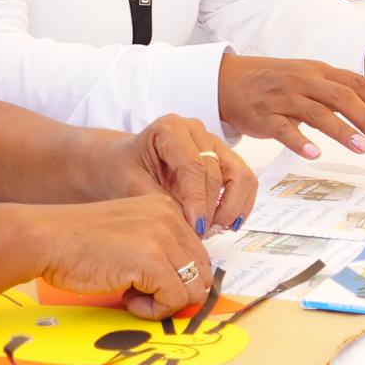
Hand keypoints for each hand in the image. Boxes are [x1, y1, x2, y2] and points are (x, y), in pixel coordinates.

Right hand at [0, 195, 218, 316]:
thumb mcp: (128, 235)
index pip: (198, 254)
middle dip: (175, 292)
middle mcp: (170, 218)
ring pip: (193, 290)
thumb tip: (187, 286)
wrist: (47, 239)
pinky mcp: (153, 262)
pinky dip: (153, 311)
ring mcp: (163, 239)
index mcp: (165, 208)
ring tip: (132, 295)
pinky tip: (127, 299)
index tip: (149, 283)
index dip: (178, 278)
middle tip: (141, 292)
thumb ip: (157, 249)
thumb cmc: (77, 243)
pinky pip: (174, 300)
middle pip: (202, 272)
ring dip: (164, 302)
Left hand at [110, 114, 260, 231]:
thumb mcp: (130, 186)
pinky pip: (244, 180)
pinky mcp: (223, 158)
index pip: (194, 166)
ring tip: (213, 230)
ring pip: (241, 175)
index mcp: (171, 128)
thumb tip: (191, 227)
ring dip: (232, 207)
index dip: (198, 201)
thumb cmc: (121, 170)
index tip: (196, 229)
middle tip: (199, 236)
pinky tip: (226, 224)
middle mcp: (197, 131)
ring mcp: (213, 143)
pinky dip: (240, 204)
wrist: (119, 162)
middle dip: (211, 209)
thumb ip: (160, 203)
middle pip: (218, 172)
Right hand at [217, 52, 364, 158]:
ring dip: (342, 130)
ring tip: (363, 148)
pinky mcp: (263, 116)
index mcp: (320, 72)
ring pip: (317, 112)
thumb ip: (350, 87)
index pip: (358, 84)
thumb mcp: (315, 77)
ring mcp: (283, 97)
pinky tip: (316, 153)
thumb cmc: (276, 81)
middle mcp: (304, 81)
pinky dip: (300, 141)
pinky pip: (283, 128)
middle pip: (342, 97)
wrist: (230, 80)